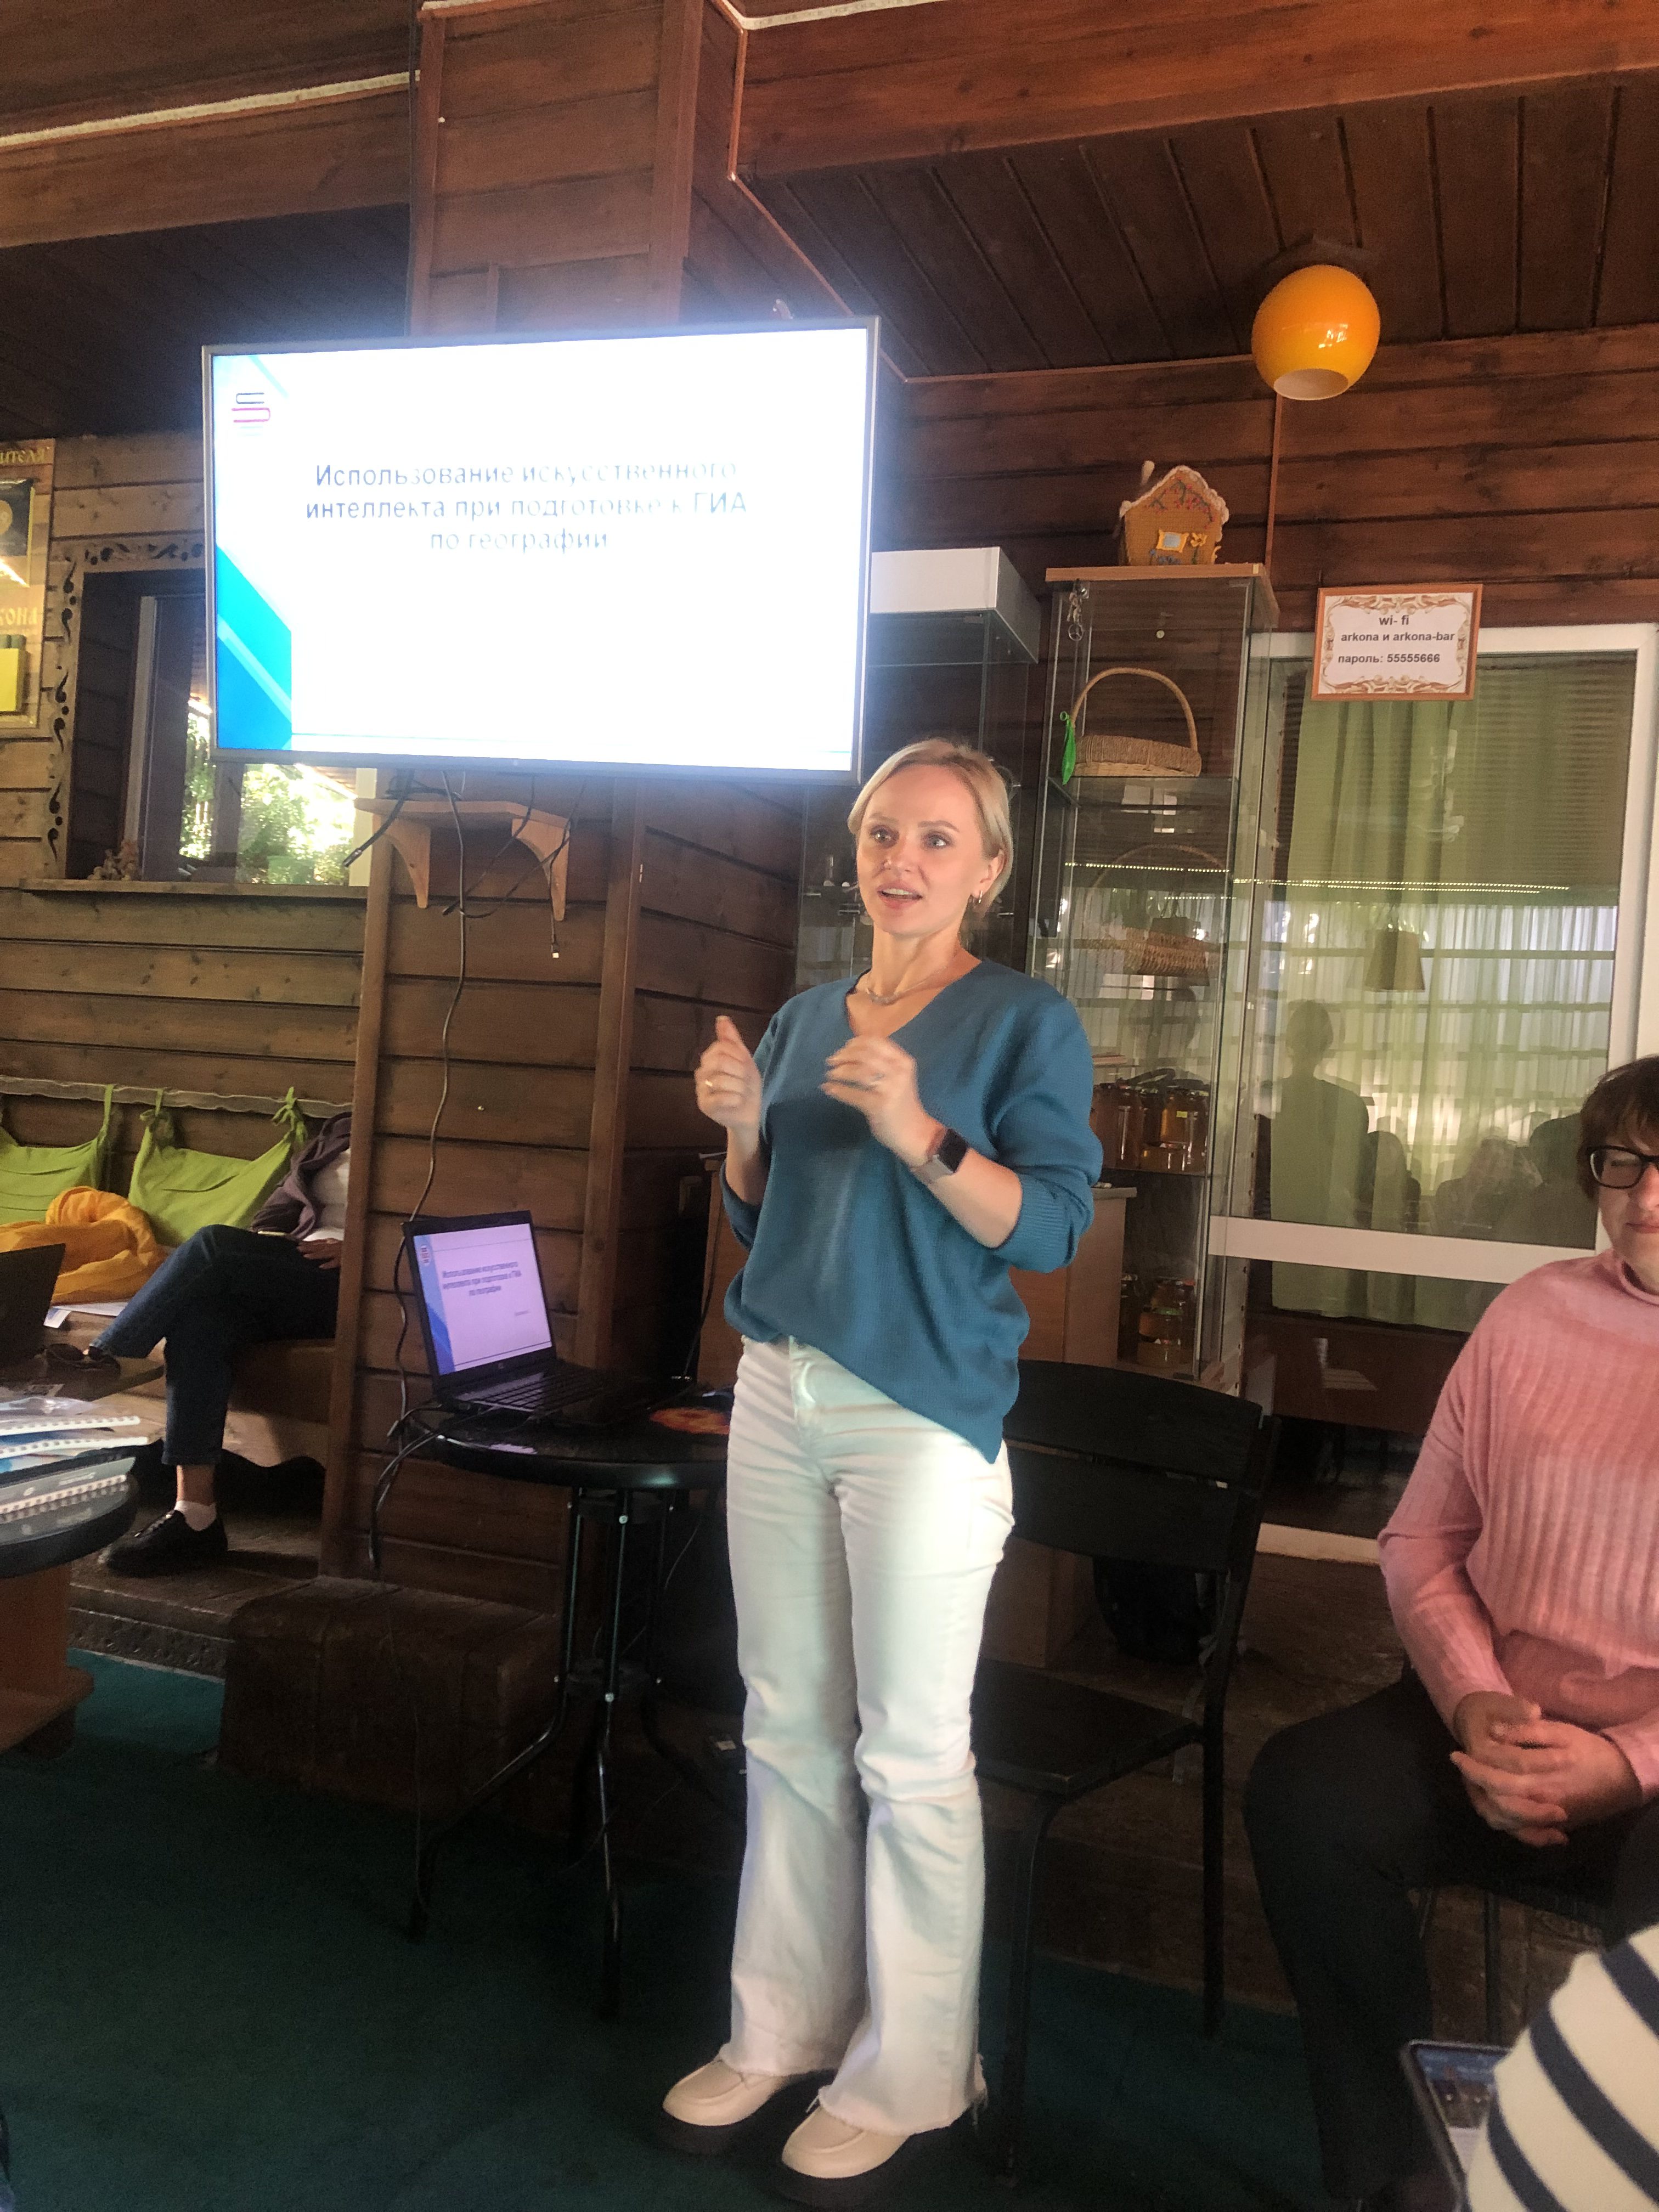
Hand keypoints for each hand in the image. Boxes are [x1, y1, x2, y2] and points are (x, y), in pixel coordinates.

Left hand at [302, 1239, 343, 1271]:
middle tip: (298, 1249)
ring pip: (324, 1254)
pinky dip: (328, 1265)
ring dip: (315, 1255)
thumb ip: (328, 1245)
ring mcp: (337, 1253)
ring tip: (306, 1256)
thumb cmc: (347, 1248)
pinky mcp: (342, 1260)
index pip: (317, 1242)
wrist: (362, 1250)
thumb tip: (318, 1246)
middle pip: (318, 1247)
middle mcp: (332, 1246)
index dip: (308, 1243)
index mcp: (331, 1242)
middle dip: (308, 1247)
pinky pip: (334, 1263)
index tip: (299, 1243)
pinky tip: (321, 1267)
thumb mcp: (337, 1244)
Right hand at [695, 1016, 762, 1137]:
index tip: (746, 1067)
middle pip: (721, 1062)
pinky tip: (738, 1102)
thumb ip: (732, 1040)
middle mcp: (701, 1073)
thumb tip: (722, 1018)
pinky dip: (736, 1099)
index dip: (739, 1056)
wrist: (750, 1113)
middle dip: (740, 1072)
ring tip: (742, 1094)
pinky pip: (722, 1097)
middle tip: (745, 1082)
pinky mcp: (705, 1106)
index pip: (722, 1047)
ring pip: (722, 1080)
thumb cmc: (746, 1086)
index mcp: (710, 1059)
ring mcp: (701, 1090)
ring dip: (741, 1088)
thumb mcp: (744, 1060)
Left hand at [822, 1034, 937, 1164]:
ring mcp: (890, 1089)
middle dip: (844, 1056)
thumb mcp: (898, 1077)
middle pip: (865, 1055)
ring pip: (859, 1072)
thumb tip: (850, 1050)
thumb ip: (882, 1062)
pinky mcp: (879, 1106)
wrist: (915, 1133)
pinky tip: (829, 1089)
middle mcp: (899, 1072)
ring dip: (840, 1072)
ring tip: (830, 1075)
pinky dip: (838, 1090)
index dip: (855, 1043)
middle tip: (831, 1061)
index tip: (843, 1048)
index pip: (876, 1041)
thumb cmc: (902, 1103)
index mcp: (903, 1061)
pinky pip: (854, 1094)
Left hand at [1451, 1692, 1639, 1845]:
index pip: (1494, 1779)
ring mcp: (1548, 1819)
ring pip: (1505, 1822)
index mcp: (1540, 1780)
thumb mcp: (1562, 1732)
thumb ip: (1527, 1732)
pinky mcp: (1555, 1826)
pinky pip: (1524, 1833)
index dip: (1472, 1768)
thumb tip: (1494, 1732)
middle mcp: (1541, 1805)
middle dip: (1474, 1786)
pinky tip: (1497, 1805)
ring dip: (1485, 1804)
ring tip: (1475, 1784)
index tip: (1455, 1754)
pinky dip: (1507, 1823)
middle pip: (1495, 1805)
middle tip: (1462, 1767)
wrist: (1625, 1777)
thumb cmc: (1592, 1750)